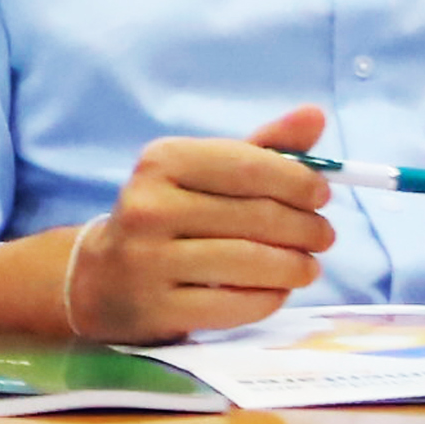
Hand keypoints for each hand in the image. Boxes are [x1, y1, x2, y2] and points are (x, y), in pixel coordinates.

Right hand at [59, 104, 339, 341]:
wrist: (102, 278)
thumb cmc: (169, 216)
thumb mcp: (205, 174)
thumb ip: (262, 148)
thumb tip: (315, 115)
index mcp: (162, 162)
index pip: (251, 167)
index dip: (300, 182)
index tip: (322, 196)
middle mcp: (149, 207)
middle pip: (259, 216)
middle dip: (308, 228)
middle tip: (322, 236)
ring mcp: (147, 260)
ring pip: (252, 262)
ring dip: (297, 267)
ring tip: (307, 267)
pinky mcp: (156, 307)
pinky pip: (237, 304)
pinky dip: (270, 298)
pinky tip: (275, 290)